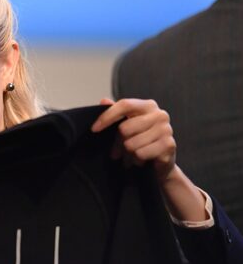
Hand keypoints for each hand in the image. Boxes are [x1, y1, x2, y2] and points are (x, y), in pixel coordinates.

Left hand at [92, 97, 207, 221]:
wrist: (161, 163)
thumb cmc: (142, 140)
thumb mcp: (127, 125)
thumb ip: (116, 112)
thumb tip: (104, 101)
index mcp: (148, 106)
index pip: (124, 105)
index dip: (107, 116)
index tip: (94, 129)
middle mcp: (160, 115)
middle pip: (124, 128)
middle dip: (117, 143)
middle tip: (118, 151)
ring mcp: (166, 130)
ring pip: (131, 144)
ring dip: (127, 154)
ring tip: (131, 155)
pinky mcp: (169, 145)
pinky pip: (140, 154)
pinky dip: (137, 160)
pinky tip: (141, 160)